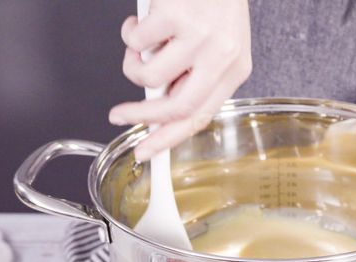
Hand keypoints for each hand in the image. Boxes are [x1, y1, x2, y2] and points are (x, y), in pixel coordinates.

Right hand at [109, 0, 251, 160]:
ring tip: (139, 44)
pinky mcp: (174, 16)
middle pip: (176, 107)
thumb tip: (159, 105)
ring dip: (133, 65)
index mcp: (236, 67)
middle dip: (141, 118)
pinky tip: (144, 18)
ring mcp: (199, 37)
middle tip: (119, 115)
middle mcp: (222, 56)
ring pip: (148, 77)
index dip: (169, 139)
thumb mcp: (218, 43)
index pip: (201, 116)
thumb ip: (195, 75)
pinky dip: (130, 33)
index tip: (145, 151)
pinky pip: (135, 42)